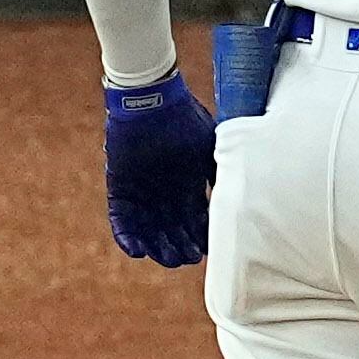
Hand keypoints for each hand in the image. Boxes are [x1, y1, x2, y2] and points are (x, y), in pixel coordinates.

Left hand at [102, 74, 215, 267]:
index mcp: (189, 188)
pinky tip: (136, 250)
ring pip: (149, 231)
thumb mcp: (210, 146)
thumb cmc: (184, 119)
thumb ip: (219, 171)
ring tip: (166, 258)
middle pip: (173, 231)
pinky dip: (127, 236)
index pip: (196, 222)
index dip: (201, 238)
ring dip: (157, 247)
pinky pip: (121, 220)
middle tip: (188, 258)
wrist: (151, 100)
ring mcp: (142, 195)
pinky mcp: (120, 190)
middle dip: (181, 247)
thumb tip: (238, 193)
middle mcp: (166, 196)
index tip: (207, 249)